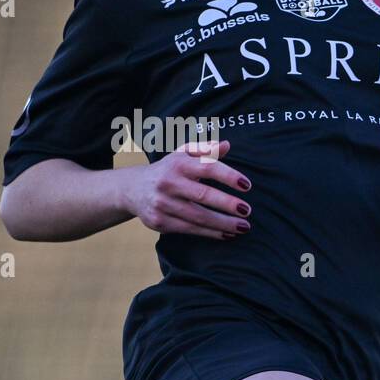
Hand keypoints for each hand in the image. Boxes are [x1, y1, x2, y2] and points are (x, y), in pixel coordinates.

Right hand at [124, 140, 251, 239]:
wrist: (132, 189)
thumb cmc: (168, 170)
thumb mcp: (182, 155)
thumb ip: (205, 150)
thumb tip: (227, 145)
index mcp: (178, 164)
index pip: (208, 167)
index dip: (229, 176)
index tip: (247, 185)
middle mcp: (168, 183)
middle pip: (203, 195)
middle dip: (228, 204)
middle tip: (247, 210)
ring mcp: (162, 203)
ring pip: (198, 216)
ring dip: (223, 223)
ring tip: (244, 226)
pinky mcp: (159, 221)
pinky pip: (190, 229)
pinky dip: (211, 233)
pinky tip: (227, 234)